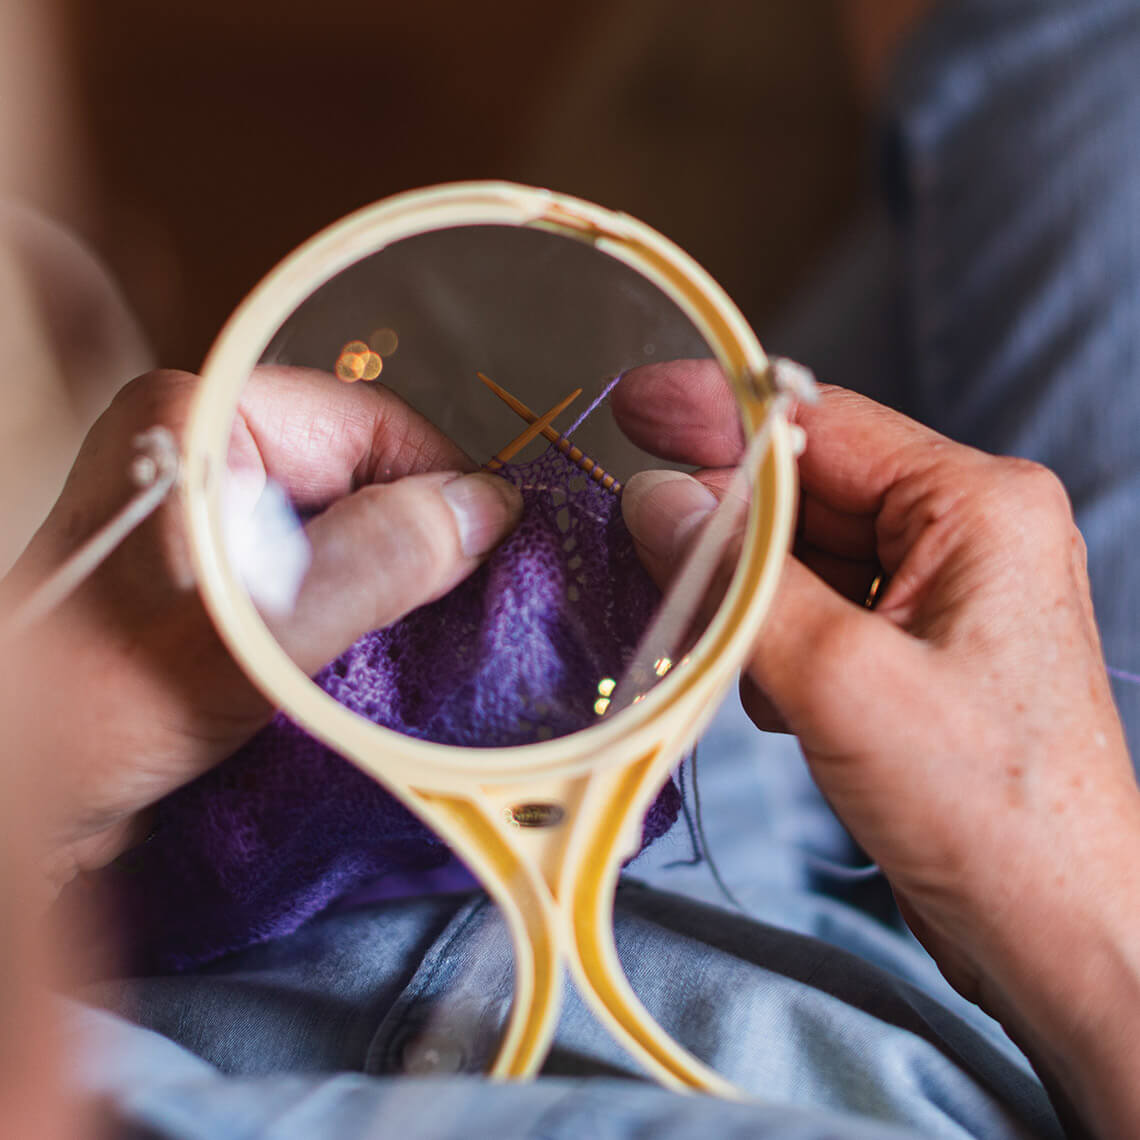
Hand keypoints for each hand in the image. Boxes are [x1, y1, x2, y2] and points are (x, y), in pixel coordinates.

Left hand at [4, 367, 521, 884]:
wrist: (18, 789)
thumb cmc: (105, 706)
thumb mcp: (254, 635)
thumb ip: (375, 563)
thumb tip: (489, 508)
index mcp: (200, 417)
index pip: (373, 424)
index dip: (445, 488)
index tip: (496, 561)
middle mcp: (206, 444)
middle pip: (366, 475)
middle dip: (418, 545)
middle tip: (459, 619)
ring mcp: (214, 501)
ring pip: (351, 523)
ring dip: (391, 584)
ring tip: (422, 643)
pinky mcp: (223, 558)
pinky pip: (323, 562)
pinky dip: (359, 606)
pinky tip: (376, 654)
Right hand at [617, 361, 1139, 1137]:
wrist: (1058, 934)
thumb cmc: (983, 808)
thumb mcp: (841, 680)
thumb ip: (739, 580)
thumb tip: (654, 498)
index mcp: (977, 504)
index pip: (822, 425)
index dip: (718, 413)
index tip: (633, 404)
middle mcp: (967, 532)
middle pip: (808, 491)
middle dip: (722, 520)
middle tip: (634, 531)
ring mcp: (945, 594)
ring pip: (805, 557)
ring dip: (743, 593)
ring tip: (704, 641)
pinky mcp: (920, 651)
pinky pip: (821, 611)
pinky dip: (772, 638)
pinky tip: (763, 693)